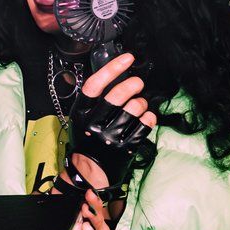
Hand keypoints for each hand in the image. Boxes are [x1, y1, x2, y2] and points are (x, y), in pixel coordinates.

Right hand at [67, 52, 156, 191]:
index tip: (127, 58)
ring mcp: (110, 137)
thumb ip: (93, 100)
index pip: (94, 85)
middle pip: (117, 96)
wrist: (88, 171)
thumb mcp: (81, 118)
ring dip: (141, 102)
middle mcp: (94, 125)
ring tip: (139, 104)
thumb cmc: (87, 138)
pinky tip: (146, 116)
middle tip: (137, 83)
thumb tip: (114, 75)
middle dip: (132, 85)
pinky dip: (149, 117)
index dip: (112, 69)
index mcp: (80, 113)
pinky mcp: (126, 148)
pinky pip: (145, 125)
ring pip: (134, 109)